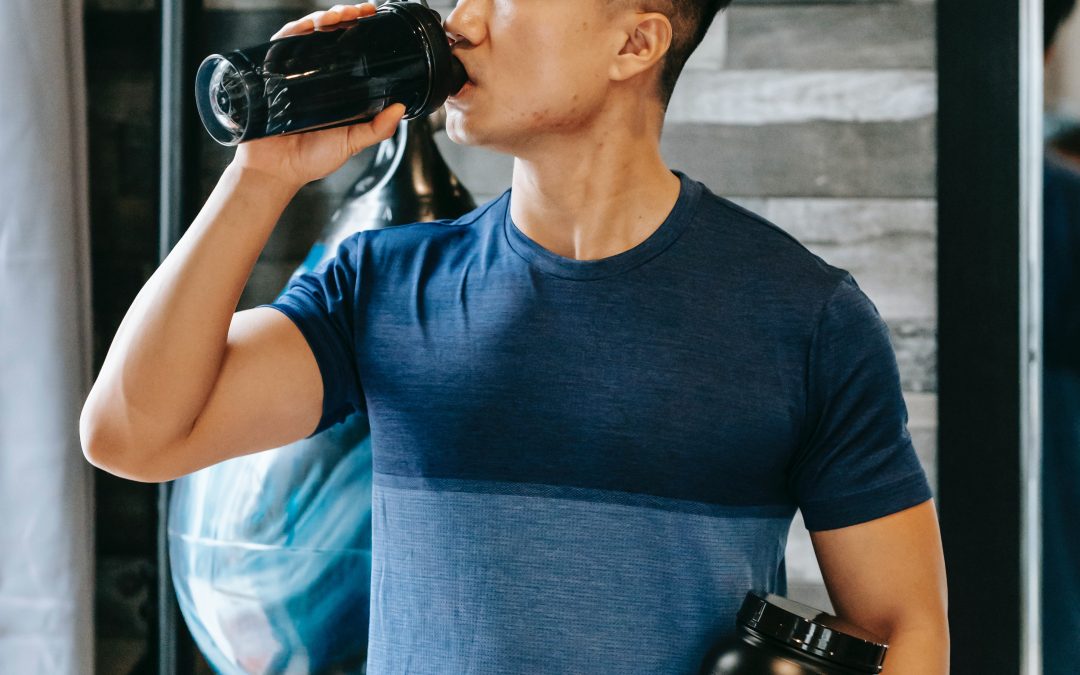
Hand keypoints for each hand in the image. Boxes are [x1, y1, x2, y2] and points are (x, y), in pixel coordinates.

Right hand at [231, 3, 406, 189]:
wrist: (276, 170)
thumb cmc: (311, 158)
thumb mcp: (352, 142)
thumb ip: (377, 129)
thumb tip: (401, 108)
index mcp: (335, 86)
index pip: (349, 49)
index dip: (361, 30)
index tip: (376, 18)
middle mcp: (314, 75)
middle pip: (331, 34)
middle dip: (347, 16)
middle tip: (363, 11)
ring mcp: (293, 72)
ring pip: (309, 33)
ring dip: (325, 18)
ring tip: (342, 15)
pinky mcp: (272, 72)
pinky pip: (283, 42)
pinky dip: (297, 29)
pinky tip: (312, 25)